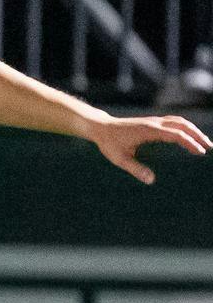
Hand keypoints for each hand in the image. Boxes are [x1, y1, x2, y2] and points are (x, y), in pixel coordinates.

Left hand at [83, 114, 209, 183]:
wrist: (101, 128)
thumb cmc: (109, 143)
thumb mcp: (119, 159)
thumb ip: (135, 169)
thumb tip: (151, 180)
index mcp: (149, 130)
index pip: (176, 135)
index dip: (190, 143)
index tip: (200, 152)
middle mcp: (154, 123)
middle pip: (183, 125)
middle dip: (198, 135)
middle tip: (209, 147)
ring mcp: (154, 121)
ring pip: (180, 121)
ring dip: (193, 130)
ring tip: (204, 142)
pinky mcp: (153, 122)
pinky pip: (174, 122)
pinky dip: (185, 128)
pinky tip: (189, 137)